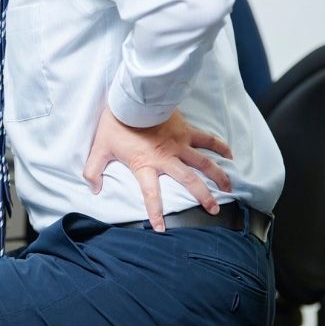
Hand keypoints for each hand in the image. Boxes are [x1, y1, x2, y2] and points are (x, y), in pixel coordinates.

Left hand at [84, 107, 232, 231]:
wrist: (131, 97)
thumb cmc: (115, 123)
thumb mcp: (100, 149)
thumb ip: (94, 171)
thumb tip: (93, 189)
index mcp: (145, 164)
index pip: (151, 194)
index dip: (156, 212)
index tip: (161, 228)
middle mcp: (166, 157)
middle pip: (189, 181)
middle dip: (203, 197)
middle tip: (214, 210)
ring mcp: (179, 143)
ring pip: (204, 162)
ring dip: (218, 176)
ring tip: (230, 188)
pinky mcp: (185, 130)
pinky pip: (207, 139)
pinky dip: (220, 146)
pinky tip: (230, 155)